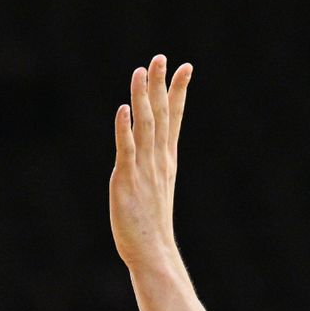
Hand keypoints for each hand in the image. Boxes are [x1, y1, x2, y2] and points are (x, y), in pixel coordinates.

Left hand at [110, 55, 192, 269]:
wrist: (152, 253)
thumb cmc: (151, 226)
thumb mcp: (155, 190)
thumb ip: (152, 171)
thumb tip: (149, 159)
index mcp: (166, 161)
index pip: (174, 119)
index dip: (178, 92)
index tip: (185, 67)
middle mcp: (157, 160)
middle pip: (161, 115)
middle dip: (160, 85)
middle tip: (161, 57)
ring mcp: (143, 169)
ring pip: (144, 126)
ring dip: (143, 98)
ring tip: (141, 71)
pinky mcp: (126, 181)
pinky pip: (126, 149)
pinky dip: (125, 129)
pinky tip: (124, 109)